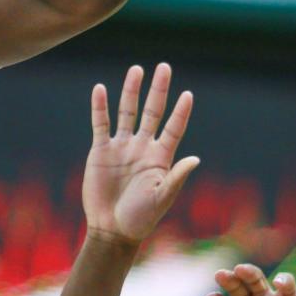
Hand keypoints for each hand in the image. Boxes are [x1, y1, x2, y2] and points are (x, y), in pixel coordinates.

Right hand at [82, 63, 198, 245]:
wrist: (111, 228)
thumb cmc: (141, 218)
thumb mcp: (162, 198)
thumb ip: (176, 177)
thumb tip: (195, 158)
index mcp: (161, 157)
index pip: (174, 128)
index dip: (181, 112)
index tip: (188, 94)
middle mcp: (143, 147)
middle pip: (153, 111)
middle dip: (158, 90)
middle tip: (164, 67)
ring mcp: (122, 147)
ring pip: (127, 112)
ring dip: (131, 91)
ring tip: (136, 69)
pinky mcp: (101, 150)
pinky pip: (101, 124)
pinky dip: (100, 107)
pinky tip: (100, 89)